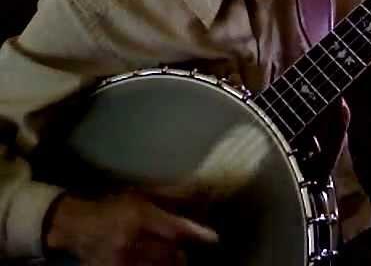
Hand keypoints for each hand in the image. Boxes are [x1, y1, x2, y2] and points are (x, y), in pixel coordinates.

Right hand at [44, 192, 217, 265]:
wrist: (76, 224)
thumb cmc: (114, 205)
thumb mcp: (141, 194)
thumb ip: (169, 195)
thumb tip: (198, 191)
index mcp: (140, 216)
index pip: (174, 228)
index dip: (196, 233)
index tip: (213, 238)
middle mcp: (131, 240)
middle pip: (169, 252)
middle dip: (179, 252)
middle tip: (181, 251)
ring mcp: (121, 260)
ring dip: (168, 263)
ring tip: (170, 259)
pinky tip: (153, 263)